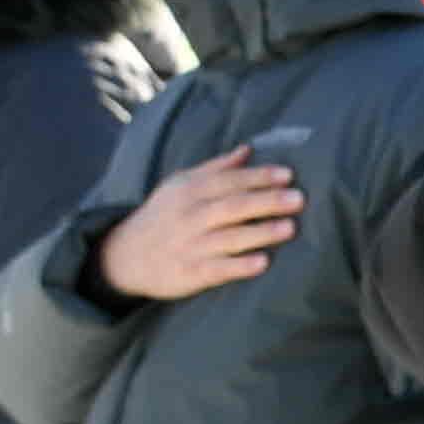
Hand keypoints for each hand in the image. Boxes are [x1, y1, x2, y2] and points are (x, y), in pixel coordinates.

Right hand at [98, 147, 303, 301]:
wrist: (124, 255)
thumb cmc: (163, 215)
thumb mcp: (181, 185)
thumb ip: (216, 169)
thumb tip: (248, 150)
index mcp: (190, 191)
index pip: (229, 181)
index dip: (259, 177)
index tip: (288, 175)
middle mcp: (190, 216)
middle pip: (233, 206)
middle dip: (266, 201)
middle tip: (298, 199)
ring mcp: (190, 245)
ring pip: (229, 237)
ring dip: (260, 232)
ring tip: (290, 227)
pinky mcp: (190, 273)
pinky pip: (217, 269)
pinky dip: (239, 266)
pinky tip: (262, 263)